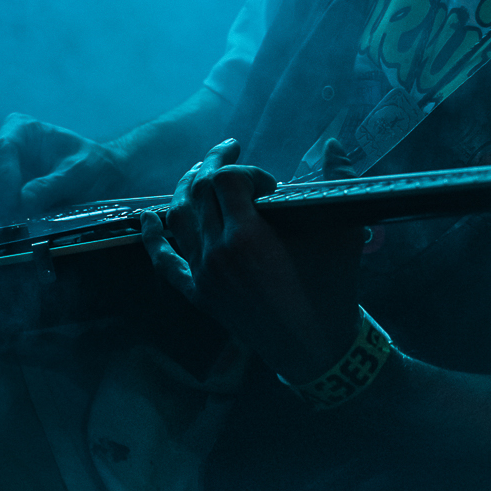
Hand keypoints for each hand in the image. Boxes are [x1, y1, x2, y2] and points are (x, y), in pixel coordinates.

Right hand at [0, 112, 127, 225]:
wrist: (101, 183)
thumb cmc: (91, 167)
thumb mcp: (80, 171)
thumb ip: (52, 184)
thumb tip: (22, 202)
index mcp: (20, 131)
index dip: (1, 176)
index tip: (15, 201)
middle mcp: (1, 151)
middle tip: (8, 209)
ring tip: (14, 223)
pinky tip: (0, 234)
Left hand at [142, 139, 364, 384]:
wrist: (316, 347)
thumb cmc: (331, 289)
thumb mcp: (342, 233)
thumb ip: (340, 180)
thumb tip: (334, 143)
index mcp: (247, 236)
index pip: (226, 178)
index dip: (247, 169)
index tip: (271, 186)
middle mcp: (216, 252)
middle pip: (198, 191)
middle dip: (213, 163)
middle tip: (230, 149)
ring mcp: (203, 275)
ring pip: (178, 219)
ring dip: (185, 188)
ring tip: (199, 172)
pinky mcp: (199, 294)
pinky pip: (166, 264)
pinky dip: (154, 239)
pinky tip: (148, 219)